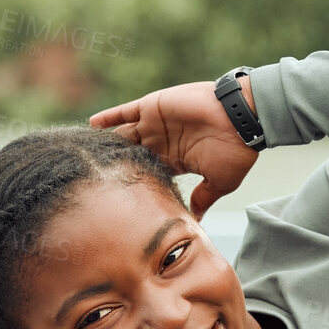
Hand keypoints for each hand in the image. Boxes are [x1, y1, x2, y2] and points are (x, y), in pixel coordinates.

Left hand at [89, 78, 258, 218]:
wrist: (242, 119)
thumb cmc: (235, 152)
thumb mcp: (219, 183)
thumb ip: (203, 198)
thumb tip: (195, 221)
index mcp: (176, 160)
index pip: (148, 173)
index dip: (133, 183)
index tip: (114, 199)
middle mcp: (163, 142)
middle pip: (130, 155)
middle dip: (114, 165)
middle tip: (91, 179)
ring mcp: (156, 124)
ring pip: (124, 135)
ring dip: (107, 144)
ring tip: (85, 155)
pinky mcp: (153, 107)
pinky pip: (124, 112)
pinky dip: (109, 117)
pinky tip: (91, 125)